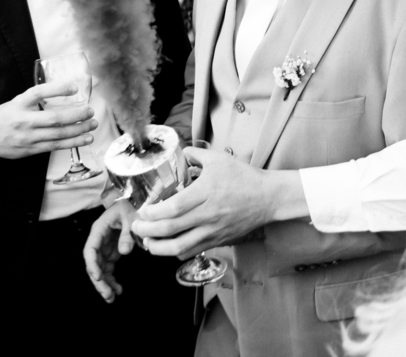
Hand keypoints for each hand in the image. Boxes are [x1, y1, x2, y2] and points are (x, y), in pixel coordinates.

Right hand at [0, 80, 96, 158]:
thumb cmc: (4, 115)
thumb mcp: (17, 101)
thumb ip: (37, 98)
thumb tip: (67, 91)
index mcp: (19, 104)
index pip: (38, 93)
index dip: (57, 89)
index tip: (74, 87)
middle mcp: (23, 120)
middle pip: (54, 118)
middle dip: (76, 115)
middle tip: (91, 111)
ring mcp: (26, 137)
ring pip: (57, 135)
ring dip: (79, 130)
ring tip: (93, 125)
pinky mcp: (30, 150)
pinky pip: (54, 146)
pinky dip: (72, 142)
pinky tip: (85, 139)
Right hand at [83, 200, 138, 302]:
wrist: (135, 202)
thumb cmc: (131, 206)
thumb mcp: (132, 216)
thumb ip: (128, 233)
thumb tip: (124, 252)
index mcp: (99, 230)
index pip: (90, 249)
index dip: (92, 264)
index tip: (98, 277)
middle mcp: (99, 241)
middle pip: (94, 263)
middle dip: (99, 281)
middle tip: (107, 295)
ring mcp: (105, 248)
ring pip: (100, 269)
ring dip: (104, 284)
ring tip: (112, 298)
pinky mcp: (112, 252)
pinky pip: (108, 268)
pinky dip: (112, 280)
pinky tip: (118, 290)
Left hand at [131, 149, 303, 258]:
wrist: (268, 198)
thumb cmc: (244, 177)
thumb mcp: (220, 159)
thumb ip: (196, 155)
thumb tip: (181, 153)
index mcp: (206, 193)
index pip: (173, 208)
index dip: (153, 213)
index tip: (143, 211)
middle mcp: (208, 214)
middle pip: (171, 229)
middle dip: (147, 231)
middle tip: (136, 228)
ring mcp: (213, 230)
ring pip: (179, 246)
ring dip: (158, 247)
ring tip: (147, 242)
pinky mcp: (218, 240)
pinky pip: (192, 251)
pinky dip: (176, 251)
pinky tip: (169, 245)